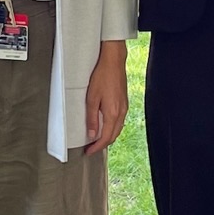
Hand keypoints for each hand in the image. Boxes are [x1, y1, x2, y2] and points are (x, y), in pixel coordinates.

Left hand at [83, 40, 128, 154]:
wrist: (114, 62)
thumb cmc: (102, 76)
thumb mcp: (91, 98)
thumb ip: (92, 118)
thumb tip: (92, 134)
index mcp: (113, 113)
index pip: (106, 138)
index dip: (97, 147)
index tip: (89, 152)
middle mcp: (121, 113)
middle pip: (113, 136)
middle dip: (102, 144)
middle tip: (91, 148)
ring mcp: (124, 108)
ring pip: (117, 129)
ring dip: (108, 137)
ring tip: (96, 140)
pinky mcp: (124, 103)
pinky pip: (119, 122)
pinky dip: (112, 129)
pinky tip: (105, 126)